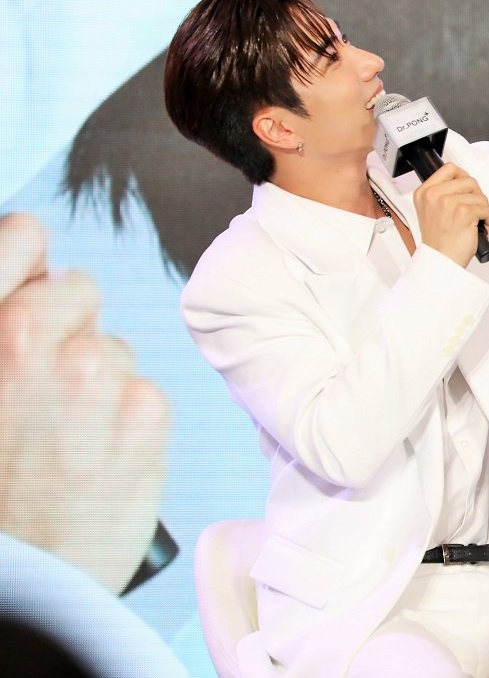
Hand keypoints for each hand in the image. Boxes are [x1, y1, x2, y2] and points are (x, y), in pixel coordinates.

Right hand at [0, 213, 168, 592]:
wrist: (24, 581)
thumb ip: (1, 340)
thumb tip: (28, 286)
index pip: (23, 237)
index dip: (30, 259)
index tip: (33, 278)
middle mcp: (33, 340)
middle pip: (78, 288)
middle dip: (68, 325)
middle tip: (48, 385)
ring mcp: (94, 373)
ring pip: (112, 344)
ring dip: (98, 378)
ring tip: (65, 436)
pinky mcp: (143, 409)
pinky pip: (142, 388)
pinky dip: (127, 417)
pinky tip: (97, 457)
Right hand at [413, 163, 488, 267]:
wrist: (440, 261)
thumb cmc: (439, 242)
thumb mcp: (431, 211)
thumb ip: (442, 195)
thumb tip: (465, 183)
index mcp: (424, 192)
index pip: (449, 168)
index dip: (464, 177)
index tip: (469, 189)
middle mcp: (433, 195)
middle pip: (469, 180)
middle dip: (478, 196)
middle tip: (476, 210)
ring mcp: (448, 202)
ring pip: (480, 196)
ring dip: (484, 211)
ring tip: (478, 223)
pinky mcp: (463, 212)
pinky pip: (486, 210)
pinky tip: (483, 230)